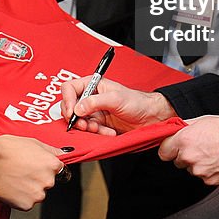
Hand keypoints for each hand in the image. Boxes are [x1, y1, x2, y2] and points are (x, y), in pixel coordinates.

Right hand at [0, 135, 63, 209]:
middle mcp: (48, 180)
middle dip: (38, 179)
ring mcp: (37, 194)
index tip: (37, 167)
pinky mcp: (26, 205)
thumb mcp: (33, 142)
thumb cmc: (8, 149)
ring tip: (16, 178)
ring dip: (29, 189)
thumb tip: (61, 153)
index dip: (45, 168)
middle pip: (47, 183)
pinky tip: (12, 186)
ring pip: (37, 194)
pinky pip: (27, 203)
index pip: (58, 170)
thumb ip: (50, 150)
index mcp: (52, 165)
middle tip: (23, 171)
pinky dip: (20, 197)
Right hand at [61, 76, 175, 134]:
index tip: (72, 112)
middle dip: (77, 118)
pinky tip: (107, 132)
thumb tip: (78, 108)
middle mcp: (91, 97)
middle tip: (86, 124)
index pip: (69, 88)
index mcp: (93, 85)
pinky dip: (96, 133)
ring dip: (87, 127)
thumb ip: (95, 102)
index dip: (67, 100)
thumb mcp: (116, 99)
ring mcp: (94, 111)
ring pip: (79, 121)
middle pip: (70, 107)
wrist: (150, 117)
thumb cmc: (137, 102)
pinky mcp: (99, 124)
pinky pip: (89, 131)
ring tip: (99, 128)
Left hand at [158, 115, 218, 185]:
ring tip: (212, 152)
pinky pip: (202, 176)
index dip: (169, 148)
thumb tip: (175, 129)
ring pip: (190, 169)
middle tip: (199, 146)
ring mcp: (199, 171)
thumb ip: (186, 126)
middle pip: (177, 160)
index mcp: (185, 140)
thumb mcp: (204, 119)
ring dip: (197, 163)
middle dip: (184, 154)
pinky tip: (218, 160)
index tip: (174, 146)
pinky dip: (208, 170)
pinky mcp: (209, 180)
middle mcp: (189, 157)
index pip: (163, 151)